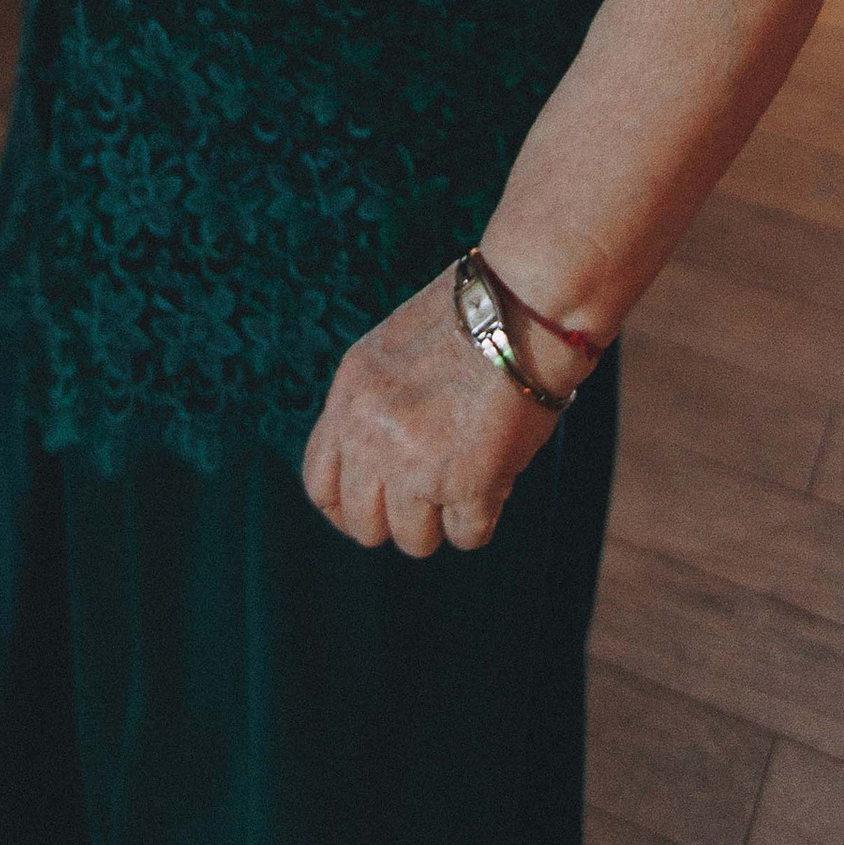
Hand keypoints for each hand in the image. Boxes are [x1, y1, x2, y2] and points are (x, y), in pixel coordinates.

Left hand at [300, 268, 565, 556]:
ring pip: (414, 540)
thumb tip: (376, 467)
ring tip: (468, 475)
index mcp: (349, 397)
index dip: (345, 507)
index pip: (320, 483)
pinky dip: (484, 514)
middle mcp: (370, 435)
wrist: (523, 304)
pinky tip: (496, 474)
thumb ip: (373, 408)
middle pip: (363, 525)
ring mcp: (414, 464)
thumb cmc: (472, 320)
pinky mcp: (465, 483)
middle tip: (429, 498)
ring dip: (443, 517)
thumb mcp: (391, 353)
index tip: (374, 508)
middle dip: (397, 518)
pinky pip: (467, 535)